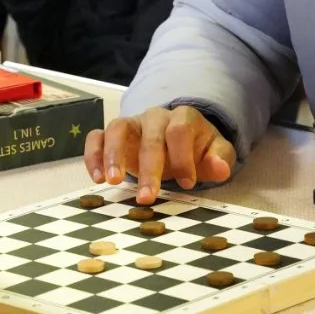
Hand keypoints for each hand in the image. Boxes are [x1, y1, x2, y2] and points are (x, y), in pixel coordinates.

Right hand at [83, 107, 235, 204]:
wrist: (176, 139)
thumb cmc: (194, 148)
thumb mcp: (214, 152)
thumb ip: (220, 159)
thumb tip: (221, 168)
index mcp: (182, 118)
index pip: (180, 131)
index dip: (183, 157)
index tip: (187, 183)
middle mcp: (154, 117)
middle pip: (149, 136)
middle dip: (149, 168)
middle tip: (146, 196)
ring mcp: (131, 124)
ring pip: (117, 129)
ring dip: (113, 155)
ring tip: (112, 182)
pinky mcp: (111, 135)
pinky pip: (96, 137)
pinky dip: (93, 155)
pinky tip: (97, 179)